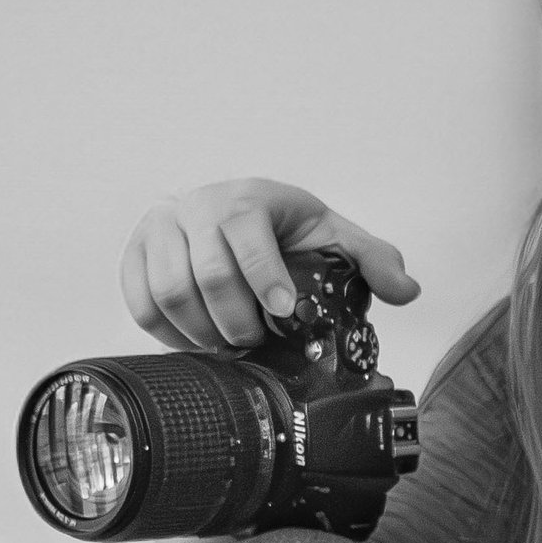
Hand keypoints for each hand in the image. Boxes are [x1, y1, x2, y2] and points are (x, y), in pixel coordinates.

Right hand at [120, 178, 419, 355]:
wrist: (227, 216)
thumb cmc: (284, 232)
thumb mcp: (334, 238)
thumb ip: (373, 259)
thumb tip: (406, 290)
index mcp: (248, 198)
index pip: (245, 231)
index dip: (263, 276)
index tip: (281, 312)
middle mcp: (198, 205)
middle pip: (206, 273)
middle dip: (235, 321)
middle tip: (254, 342)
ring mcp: (161, 227)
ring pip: (168, 291)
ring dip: (200, 332)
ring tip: (225, 345)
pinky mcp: (135, 252)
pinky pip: (140, 301)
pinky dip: (167, 332)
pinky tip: (195, 340)